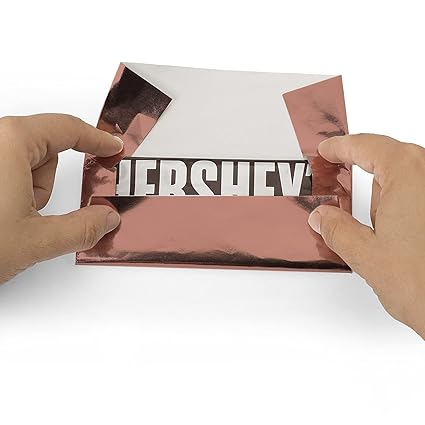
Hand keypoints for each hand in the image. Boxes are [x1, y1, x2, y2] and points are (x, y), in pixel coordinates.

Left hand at [0, 114, 122, 283]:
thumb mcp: (34, 241)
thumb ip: (83, 228)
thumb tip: (106, 218)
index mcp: (9, 143)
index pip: (67, 128)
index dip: (96, 139)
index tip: (112, 146)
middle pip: (44, 150)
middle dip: (44, 184)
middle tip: (31, 213)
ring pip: (23, 164)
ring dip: (27, 193)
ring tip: (6, 220)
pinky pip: (6, 171)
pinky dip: (11, 193)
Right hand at [308, 134, 424, 337]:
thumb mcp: (366, 254)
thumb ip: (336, 229)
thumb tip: (323, 218)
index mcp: (408, 173)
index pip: (366, 145)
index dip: (340, 147)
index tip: (326, 149)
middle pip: (387, 163)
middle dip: (363, 183)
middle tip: (338, 195)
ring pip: (405, 183)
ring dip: (386, 202)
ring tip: (379, 236)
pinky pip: (418, 198)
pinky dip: (404, 210)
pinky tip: (397, 238)